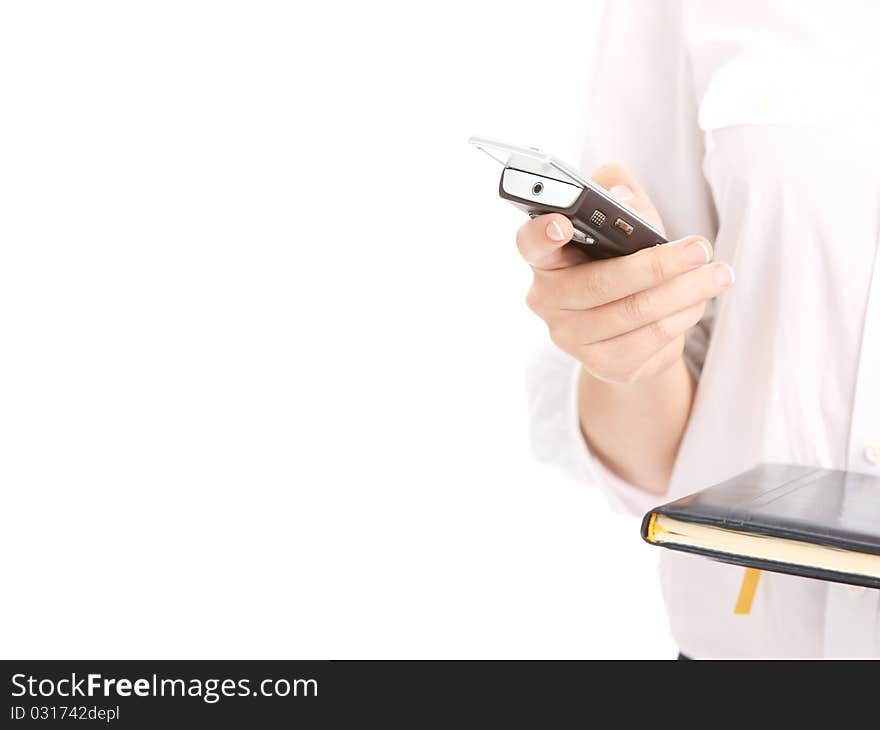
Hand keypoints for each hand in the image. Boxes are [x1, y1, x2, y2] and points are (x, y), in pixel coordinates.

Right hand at [518, 163, 733, 382]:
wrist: (628, 327)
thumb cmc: (620, 261)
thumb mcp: (621, 222)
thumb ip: (619, 196)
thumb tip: (623, 196)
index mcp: (545, 257)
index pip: (530, 244)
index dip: (542, 234)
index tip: (562, 224)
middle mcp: (546, 300)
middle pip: (599, 284)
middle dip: (656, 265)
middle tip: (700, 249)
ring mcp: (570, 337)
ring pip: (632, 313)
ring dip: (683, 292)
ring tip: (718, 274)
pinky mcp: (601, 364)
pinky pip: (647, 340)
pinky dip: (680, 318)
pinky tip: (697, 302)